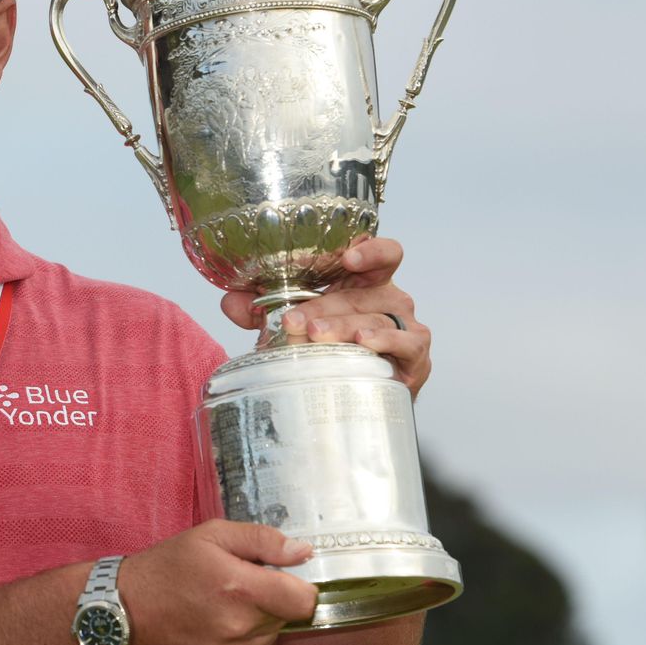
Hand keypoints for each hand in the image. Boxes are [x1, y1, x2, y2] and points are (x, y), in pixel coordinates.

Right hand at [117, 521, 317, 644]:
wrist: (119, 612)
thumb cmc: (166, 567)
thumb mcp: (210, 536)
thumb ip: (262, 540)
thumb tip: (304, 553)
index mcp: (240, 589)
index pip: (304, 601)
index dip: (296, 588)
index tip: (279, 582)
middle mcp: (237, 630)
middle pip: (284, 620)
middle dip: (268, 603)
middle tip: (233, 591)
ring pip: (265, 642)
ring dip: (252, 627)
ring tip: (216, 611)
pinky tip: (208, 633)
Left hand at [218, 236, 432, 396]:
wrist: (356, 393)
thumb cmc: (329, 348)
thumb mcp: (292, 323)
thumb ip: (260, 310)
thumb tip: (230, 302)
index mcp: (364, 281)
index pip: (381, 254)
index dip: (370, 250)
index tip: (347, 258)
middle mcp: (389, 298)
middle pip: (363, 294)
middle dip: (325, 306)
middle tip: (296, 321)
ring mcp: (405, 325)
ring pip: (376, 318)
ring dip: (344, 327)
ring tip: (316, 336)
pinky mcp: (415, 355)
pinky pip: (405, 342)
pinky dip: (385, 341)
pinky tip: (364, 344)